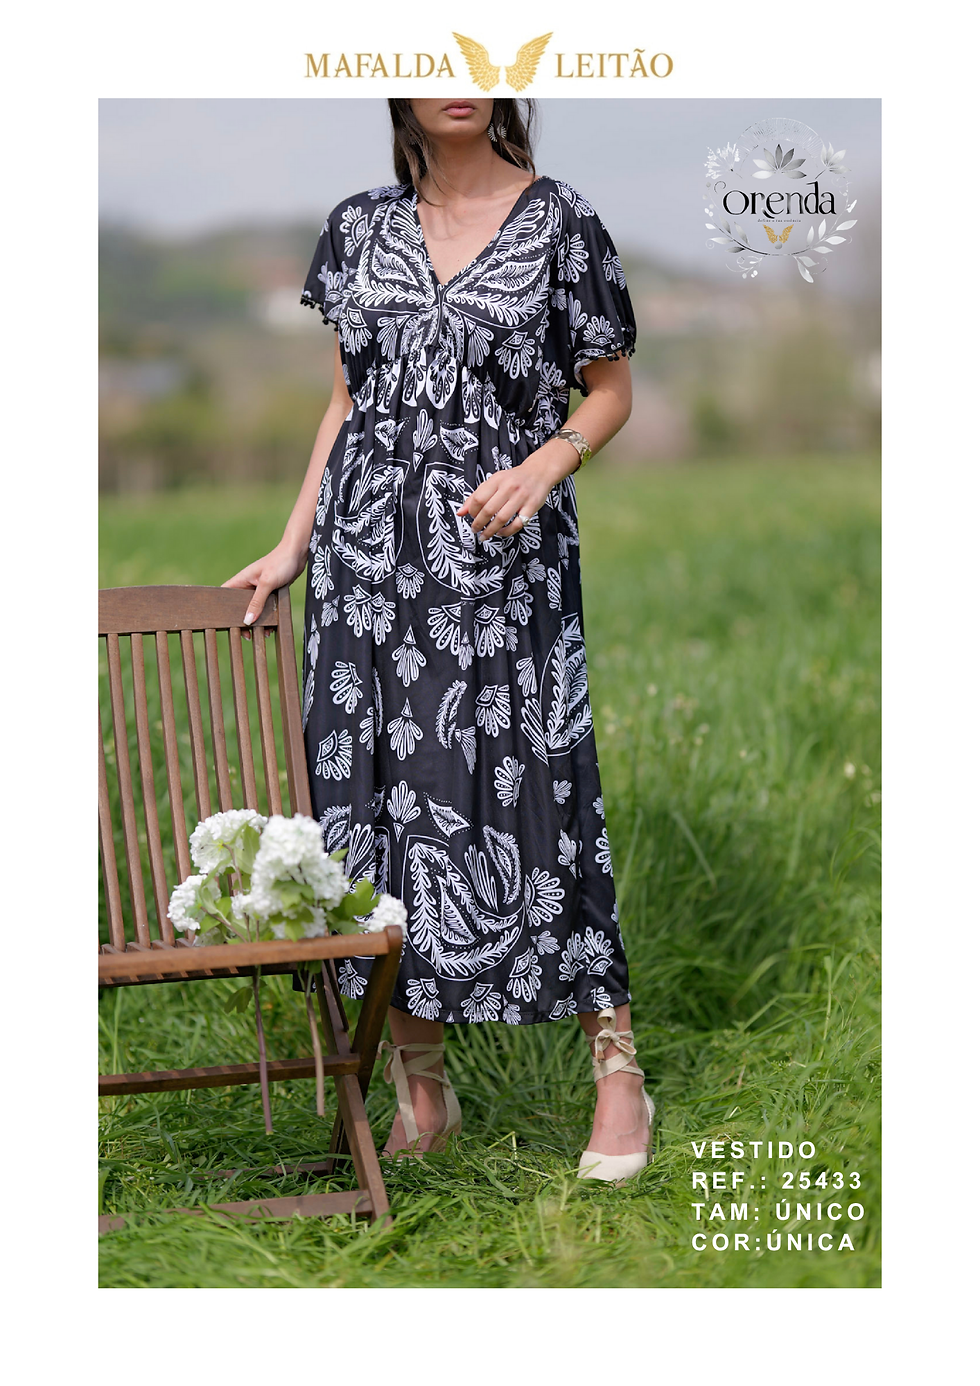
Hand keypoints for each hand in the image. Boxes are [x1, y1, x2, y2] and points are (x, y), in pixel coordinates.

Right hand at [222, 542, 306, 634]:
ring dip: (256, 621)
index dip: (221, 607)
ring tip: (260, 634)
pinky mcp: (271, 592)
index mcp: (242, 579)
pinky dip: (267, 617)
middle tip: (245, 634)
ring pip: (254, 608)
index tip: (223, 622)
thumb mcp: (267, 583)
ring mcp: (260, 588)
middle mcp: (248, 584)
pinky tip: (271, 628)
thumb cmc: (280, 562)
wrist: (297, 553)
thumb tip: (247, 620)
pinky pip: (265, 607)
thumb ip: (257, 602)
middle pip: (239, 605)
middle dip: (242, 620)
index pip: (225, 594)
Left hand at [455, 439, 576, 541]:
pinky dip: (507, 532)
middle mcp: (509, 488)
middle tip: (475, 530)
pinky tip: (501, 533)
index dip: (472, 511)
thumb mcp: (494, 481)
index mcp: (497, 480)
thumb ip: (477, 496)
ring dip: (490, 531)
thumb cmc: (513, 479)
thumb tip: (460, 512)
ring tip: (484, 536)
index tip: (471, 517)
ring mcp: (521, 497)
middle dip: (478, 524)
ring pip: (502, 518)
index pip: (478, 498)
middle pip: (489, 510)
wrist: (539, 472)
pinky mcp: (532, 507)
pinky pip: (517, 524)